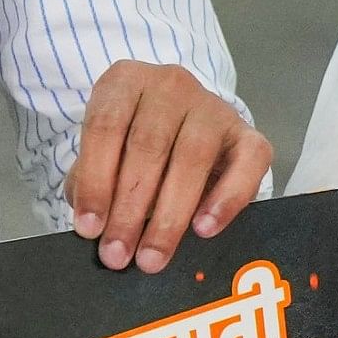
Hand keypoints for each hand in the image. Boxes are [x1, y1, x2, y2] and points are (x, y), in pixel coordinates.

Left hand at [69, 59, 272, 271]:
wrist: (185, 124)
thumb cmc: (134, 141)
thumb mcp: (104, 151)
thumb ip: (92, 180)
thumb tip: (92, 224)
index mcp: (125, 81)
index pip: (105, 126)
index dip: (95, 181)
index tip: (89, 228)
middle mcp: (170, 85)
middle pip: (148, 146)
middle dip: (129, 209)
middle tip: (117, 254)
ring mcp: (213, 106)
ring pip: (193, 158)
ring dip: (169, 215)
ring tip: (152, 255)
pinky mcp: (248, 133)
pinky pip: (248, 163)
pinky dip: (226, 199)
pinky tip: (204, 229)